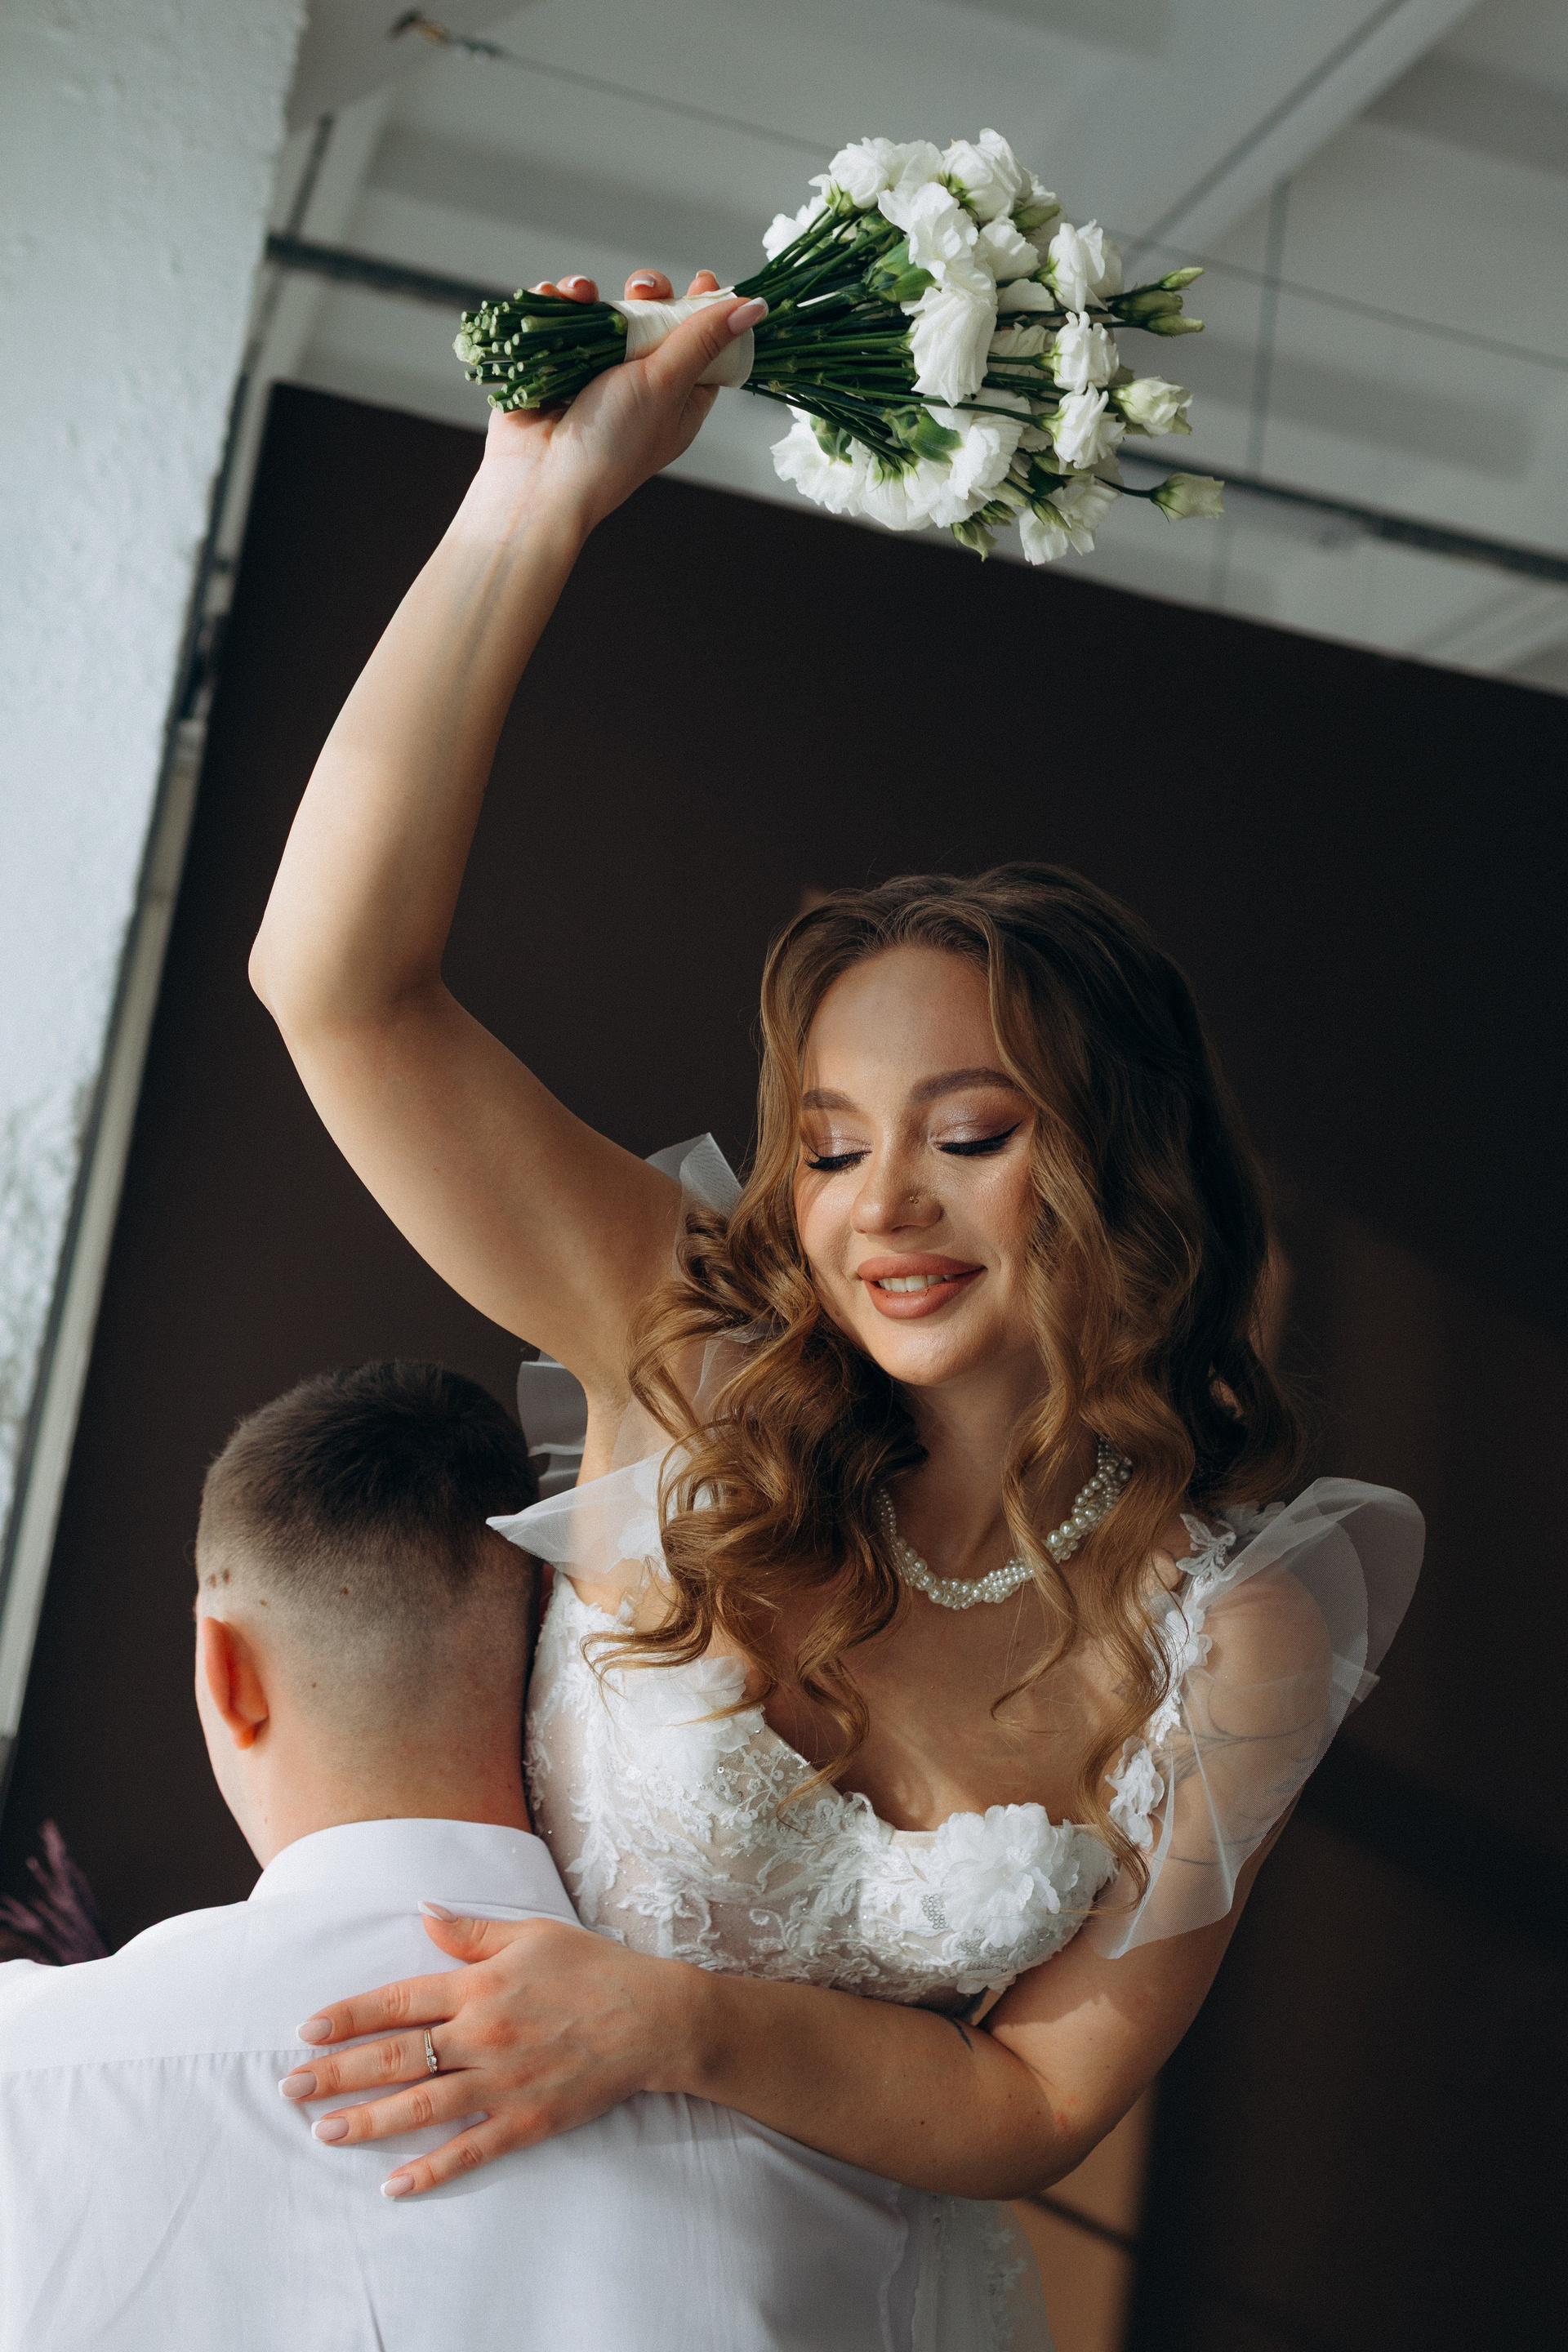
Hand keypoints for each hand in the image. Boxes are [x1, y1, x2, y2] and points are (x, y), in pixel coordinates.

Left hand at [278, 1909, 701, 2195]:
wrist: (653, 2018)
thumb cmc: (594, 1968)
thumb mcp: (531, 1933)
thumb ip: (471, 1930)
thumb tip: (421, 1911)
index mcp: (480, 1986)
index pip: (398, 2002)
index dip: (349, 2017)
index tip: (308, 2030)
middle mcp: (483, 2035)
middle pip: (396, 2057)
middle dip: (337, 2073)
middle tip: (290, 2089)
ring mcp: (503, 2082)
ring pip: (421, 2107)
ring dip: (367, 2121)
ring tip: (323, 2133)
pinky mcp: (526, 2120)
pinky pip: (469, 2149)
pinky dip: (430, 2171)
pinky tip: (394, 2186)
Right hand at [470, 268, 764, 539]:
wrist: (540, 481)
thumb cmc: (612, 445)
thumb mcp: (666, 385)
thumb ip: (704, 339)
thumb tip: (754, 306)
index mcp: (679, 398)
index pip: (704, 344)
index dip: (706, 310)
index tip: (703, 280)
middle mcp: (640, 385)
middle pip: (656, 319)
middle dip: (649, 295)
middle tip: (641, 292)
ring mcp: (596, 374)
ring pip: (605, 315)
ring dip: (593, 295)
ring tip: (583, 294)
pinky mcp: (556, 367)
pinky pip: (562, 322)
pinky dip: (558, 305)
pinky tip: (555, 299)